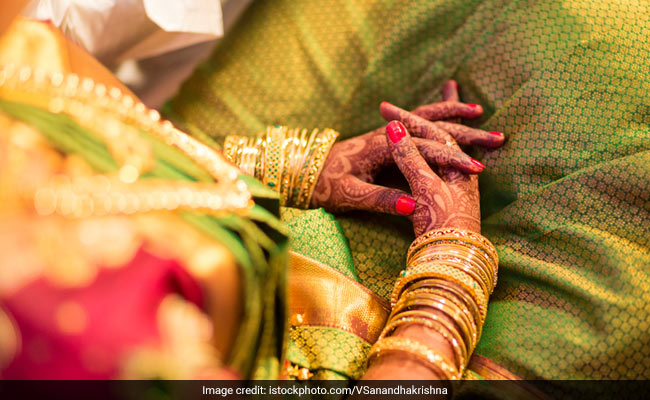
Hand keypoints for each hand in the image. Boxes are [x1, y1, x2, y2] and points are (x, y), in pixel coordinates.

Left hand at [311, 81, 501, 216]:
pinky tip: (451, 118)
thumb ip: (382, 200)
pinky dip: (438, 117)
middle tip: (496, 137)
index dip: (452, 159)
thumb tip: (413, 205)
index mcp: (381, 146)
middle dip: (465, 132)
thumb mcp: (351, 197)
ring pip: (426, 117)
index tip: (477, 170)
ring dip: (453, 115)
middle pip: (432, 127)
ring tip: (480, 114)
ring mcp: (387, 133)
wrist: (305, 172)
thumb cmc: (326, 185)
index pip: (425, 149)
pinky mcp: (387, 138)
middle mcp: (387, 135)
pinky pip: (418, 122)